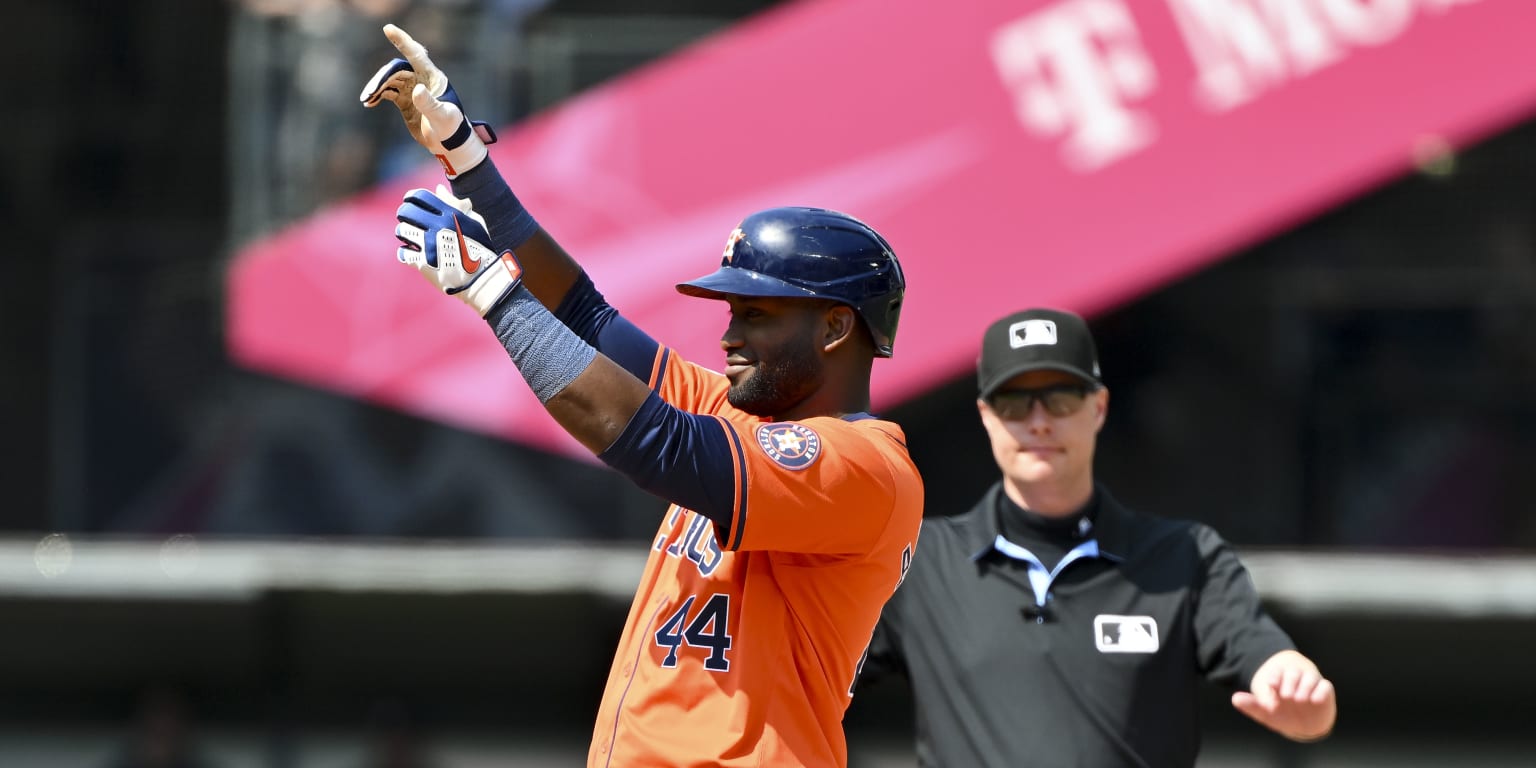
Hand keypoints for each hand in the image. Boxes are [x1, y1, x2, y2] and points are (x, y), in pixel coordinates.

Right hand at [360, 24, 496, 177]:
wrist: (449, 143)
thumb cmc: (451, 128)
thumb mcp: (442, 116)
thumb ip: (430, 103)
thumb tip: (416, 90)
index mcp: (433, 77)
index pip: (416, 54)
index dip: (402, 41)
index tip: (388, 29)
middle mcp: (421, 80)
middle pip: (396, 70)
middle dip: (381, 78)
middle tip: (369, 93)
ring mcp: (412, 90)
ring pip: (390, 80)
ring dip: (376, 87)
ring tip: (366, 99)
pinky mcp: (406, 101)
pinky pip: (388, 92)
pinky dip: (377, 95)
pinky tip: (369, 103)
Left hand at [395, 185, 522, 315]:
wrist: (482, 278)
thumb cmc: (480, 248)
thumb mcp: (474, 222)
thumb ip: (454, 205)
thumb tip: (438, 189)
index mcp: (450, 214)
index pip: (420, 197)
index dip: (411, 197)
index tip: (409, 201)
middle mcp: (438, 227)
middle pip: (406, 211)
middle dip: (404, 213)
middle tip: (406, 219)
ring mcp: (430, 245)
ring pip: (402, 231)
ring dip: (404, 233)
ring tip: (409, 237)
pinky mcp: (423, 263)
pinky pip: (403, 252)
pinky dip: (405, 253)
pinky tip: (411, 253)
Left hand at [1232, 650, 1336, 741]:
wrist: (1305, 727)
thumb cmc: (1283, 716)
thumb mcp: (1266, 713)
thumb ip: (1251, 705)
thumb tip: (1235, 699)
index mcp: (1280, 681)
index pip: (1277, 672)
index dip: (1274, 676)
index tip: (1271, 685)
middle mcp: (1296, 680)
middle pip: (1293, 673)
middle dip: (1289, 682)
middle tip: (1286, 696)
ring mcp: (1311, 685)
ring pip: (1310, 677)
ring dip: (1304, 686)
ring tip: (1299, 699)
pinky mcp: (1325, 692)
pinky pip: (1325, 686)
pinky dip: (1320, 691)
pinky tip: (1314, 700)